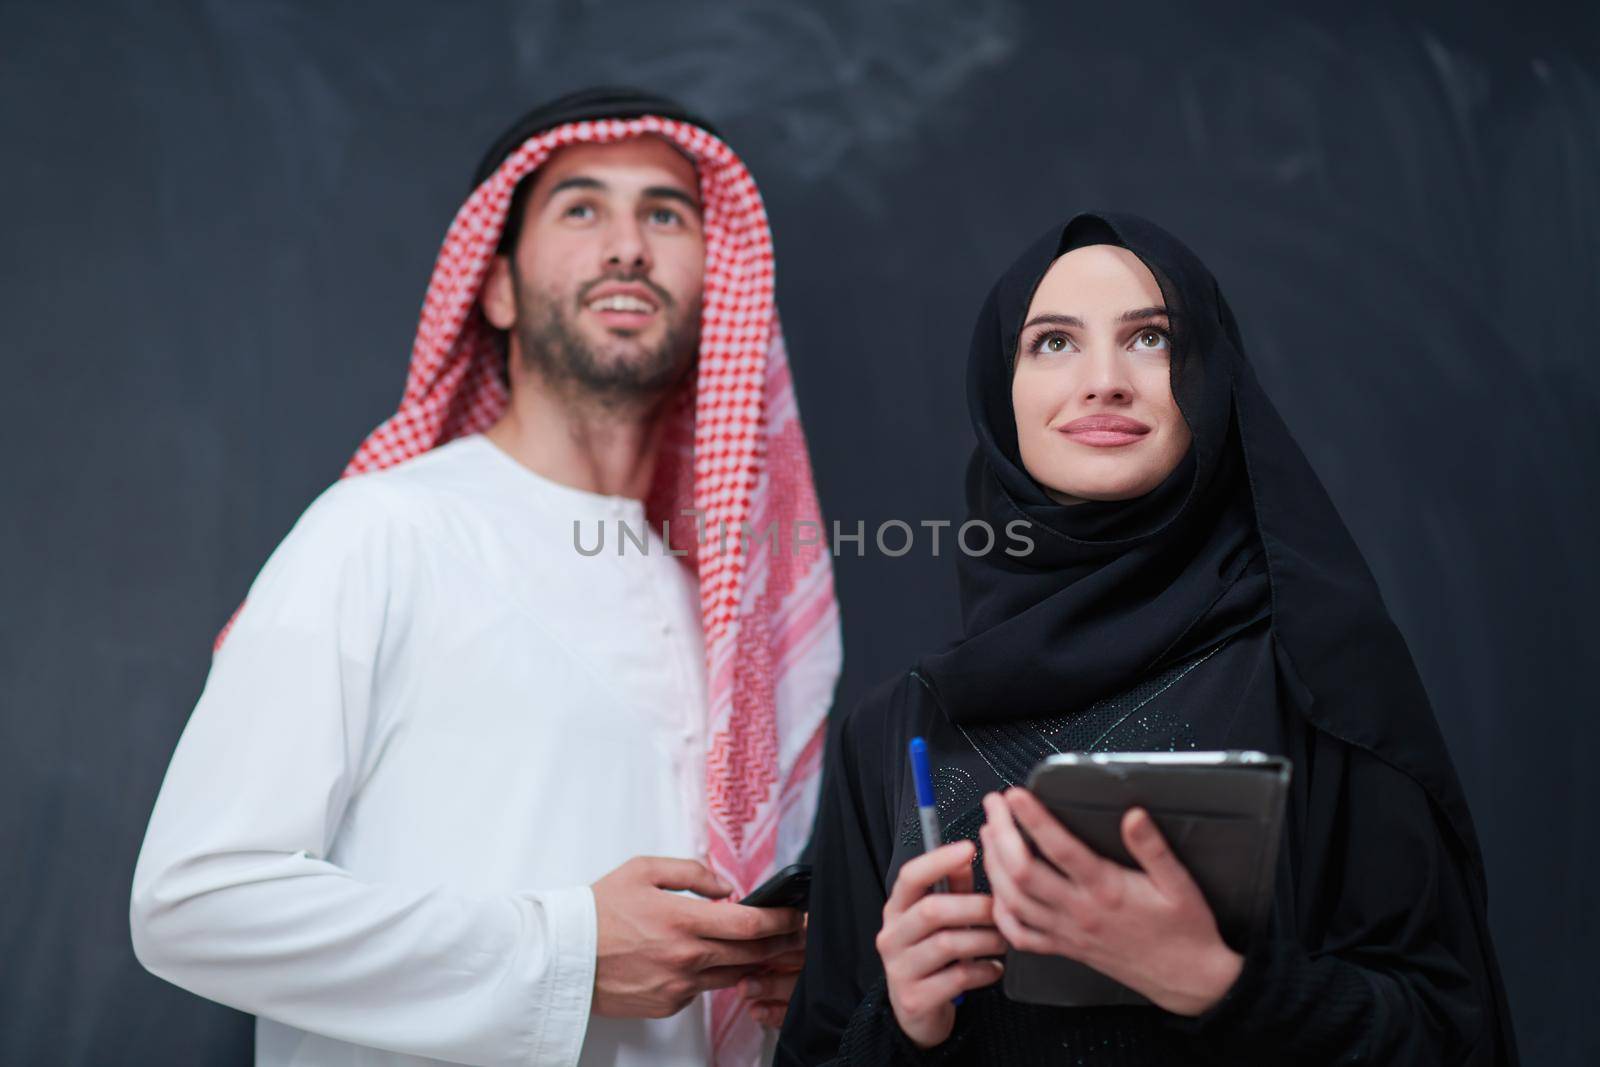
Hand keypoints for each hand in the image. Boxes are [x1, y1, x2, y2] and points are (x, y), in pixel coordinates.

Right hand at [590, 857, 805, 1018]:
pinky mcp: (668, 1005)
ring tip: (755, 943)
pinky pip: (702, 989)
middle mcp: (686, 958)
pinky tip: (702, 959)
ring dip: (748, 959)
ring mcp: (678, 986)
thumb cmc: (598, 910)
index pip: (751, 925)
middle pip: (751, 954)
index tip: (794, 914)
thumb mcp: (643, 870)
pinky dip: (709, 973)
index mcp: (683, 920)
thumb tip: (726, 887)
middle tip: (791, 930)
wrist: (562, 956)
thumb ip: (692, 872)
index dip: (781, 920)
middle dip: (776, 941)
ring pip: (732, 974)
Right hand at [877, 840, 1007, 1049]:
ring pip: (947, 944)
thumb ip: (953, 888)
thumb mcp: (939, 921)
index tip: (968, 848)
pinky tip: (994, 968)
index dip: (938, 860)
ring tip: (1002, 940)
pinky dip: (984, 971)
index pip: (910, 877)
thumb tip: (966, 855)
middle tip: (1001, 910)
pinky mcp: (915, 998)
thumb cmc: (933, 957)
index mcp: (896, 910)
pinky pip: (957, 978)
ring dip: (984, 939)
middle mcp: (891, 937)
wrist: (916, 1013)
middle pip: (932, 910)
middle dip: (974, 906)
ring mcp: (899, 969)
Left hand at [980, 788, 1242, 1016]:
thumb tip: (1133, 815)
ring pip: (1014, 901)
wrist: (1188, 979)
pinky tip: (996, 892)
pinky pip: (1021, 936)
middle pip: (1023, 871)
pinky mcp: (1066, 949)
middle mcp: (1080, 911)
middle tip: (993, 804)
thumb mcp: (1179, 884)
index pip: (1060, 848)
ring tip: (987, 834)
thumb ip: (1153, 848)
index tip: (1015, 795)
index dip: (1033, 819)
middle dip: (1000, 833)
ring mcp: (1068, 932)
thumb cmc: (1185, 929)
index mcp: (1107, 890)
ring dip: (993, 866)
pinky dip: (1001, 914)